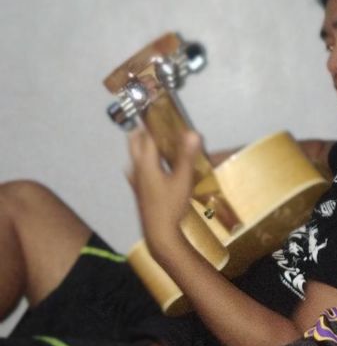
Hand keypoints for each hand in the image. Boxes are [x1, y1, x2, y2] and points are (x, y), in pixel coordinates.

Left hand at [127, 127, 200, 257]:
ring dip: (143, 145)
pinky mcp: (138, 190)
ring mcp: (135, 180)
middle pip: (135, 142)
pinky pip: (137, 169)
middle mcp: (136, 168)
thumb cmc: (170, 206)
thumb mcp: (182, 180)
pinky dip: (143, 161)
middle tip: (157, 122)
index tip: (161, 111)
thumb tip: (193, 132)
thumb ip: (187, 156)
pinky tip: (151, 167)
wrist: (159, 234)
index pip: (147, 135)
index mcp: (146, 162)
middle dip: (144, 130)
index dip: (154, 122)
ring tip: (158, 141)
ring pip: (134, 155)